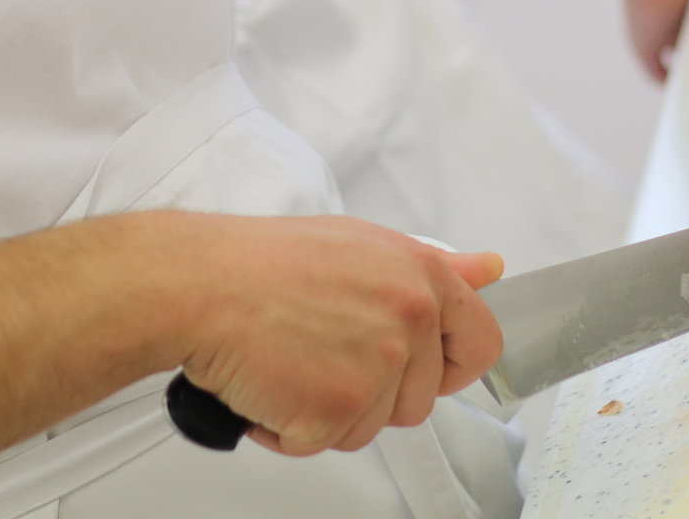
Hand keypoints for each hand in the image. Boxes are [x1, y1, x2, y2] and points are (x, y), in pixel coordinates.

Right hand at [173, 216, 503, 456]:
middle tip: (319, 349)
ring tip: (289, 359)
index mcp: (420, 276)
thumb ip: (434, 267)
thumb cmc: (264, 262)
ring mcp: (376, 366)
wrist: (200, 284)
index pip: (480, 343)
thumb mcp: (362, 244)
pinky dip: (288, 428)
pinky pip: (322, 444)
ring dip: (327, 411)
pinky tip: (268, 383)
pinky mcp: (337, 407)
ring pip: (370, 426)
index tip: (420, 367)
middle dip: (370, 392)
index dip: (450, 365)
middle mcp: (408, 318)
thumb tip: (489, 269)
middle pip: (419, 399)